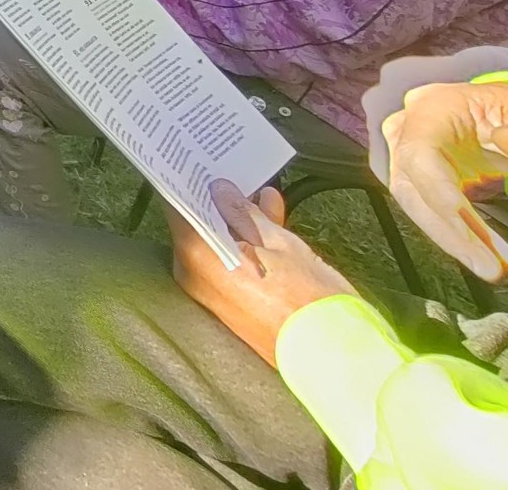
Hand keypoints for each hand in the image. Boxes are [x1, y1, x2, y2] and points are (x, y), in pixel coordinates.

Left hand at [169, 181, 353, 365]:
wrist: (333, 355)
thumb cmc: (305, 294)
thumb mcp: (279, 241)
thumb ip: (245, 213)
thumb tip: (220, 189)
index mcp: (195, 254)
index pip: (175, 202)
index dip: (184, 176)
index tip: (192, 153)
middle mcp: (193, 273)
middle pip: (197, 221)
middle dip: (216, 195)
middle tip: (229, 165)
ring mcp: (213, 290)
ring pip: (218, 239)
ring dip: (238, 216)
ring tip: (259, 188)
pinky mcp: (234, 302)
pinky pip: (232, 259)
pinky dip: (247, 240)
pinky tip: (271, 212)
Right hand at [382, 81, 507, 280]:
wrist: (485, 107)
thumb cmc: (497, 105)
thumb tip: (501, 142)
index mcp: (428, 109)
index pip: (419, 155)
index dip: (440, 195)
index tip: (471, 232)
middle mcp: (405, 135)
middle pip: (410, 190)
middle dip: (450, 234)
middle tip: (492, 268)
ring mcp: (408, 160)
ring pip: (416, 208)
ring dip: (454, 242)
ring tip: (493, 268)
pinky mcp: (420, 183)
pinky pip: (431, 215)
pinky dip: (459, 238)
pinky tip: (486, 257)